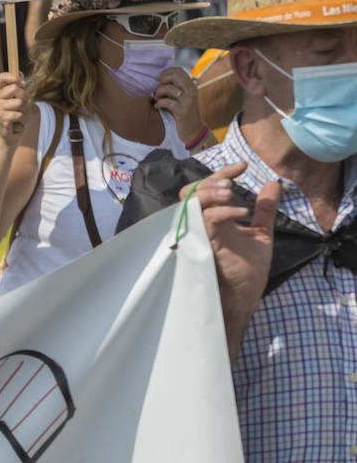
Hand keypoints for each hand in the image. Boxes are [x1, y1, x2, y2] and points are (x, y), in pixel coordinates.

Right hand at [0, 71, 29, 142]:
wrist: (13, 134)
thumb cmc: (17, 115)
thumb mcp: (21, 99)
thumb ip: (19, 86)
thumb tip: (20, 72)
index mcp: (0, 91)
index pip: (3, 76)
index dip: (14, 78)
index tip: (23, 84)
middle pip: (15, 88)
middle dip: (25, 98)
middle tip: (23, 106)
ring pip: (19, 102)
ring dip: (25, 111)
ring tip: (21, 115)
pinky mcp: (1, 119)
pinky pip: (18, 114)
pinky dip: (24, 119)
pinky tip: (19, 122)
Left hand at [154, 67, 204, 144]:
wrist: (194, 130)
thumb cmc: (183, 112)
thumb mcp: (181, 97)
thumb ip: (175, 87)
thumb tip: (158, 78)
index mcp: (191, 86)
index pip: (179, 71)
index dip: (166, 71)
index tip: (158, 78)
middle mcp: (191, 91)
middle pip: (175, 76)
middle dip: (162, 80)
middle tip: (156, 88)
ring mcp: (187, 101)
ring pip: (169, 88)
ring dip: (158, 93)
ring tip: (156, 99)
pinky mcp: (182, 111)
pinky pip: (166, 102)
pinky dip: (158, 104)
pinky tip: (157, 107)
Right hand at [181, 161, 277, 358]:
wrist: (244, 297)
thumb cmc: (248, 271)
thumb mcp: (261, 233)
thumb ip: (264, 210)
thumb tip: (273, 184)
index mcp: (212, 219)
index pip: (207, 188)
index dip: (222, 173)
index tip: (243, 166)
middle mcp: (200, 224)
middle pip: (191, 190)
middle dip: (211, 180)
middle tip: (232, 182)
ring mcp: (198, 233)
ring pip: (190, 201)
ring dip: (211, 192)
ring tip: (232, 192)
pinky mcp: (202, 243)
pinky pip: (204, 219)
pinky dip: (223, 212)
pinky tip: (242, 212)